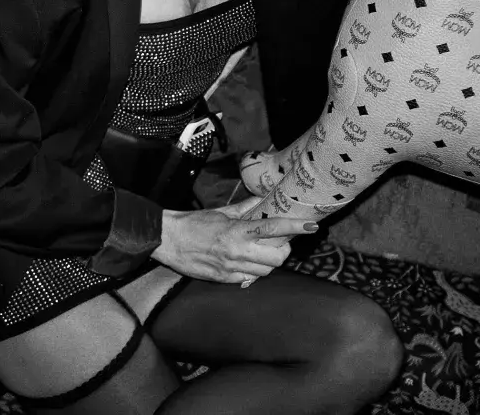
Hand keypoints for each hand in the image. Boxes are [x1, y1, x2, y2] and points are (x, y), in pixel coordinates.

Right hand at [151, 201, 317, 285]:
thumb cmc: (193, 223)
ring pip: (266, 271)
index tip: (311, 226)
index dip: (295, 227)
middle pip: (277, 258)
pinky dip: (253, 272)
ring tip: (260, 252)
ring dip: (269, 262)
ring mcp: (232, 268)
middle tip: (279, 242)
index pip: (274, 228)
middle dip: (283, 251)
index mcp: (237, 230)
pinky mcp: (225, 279)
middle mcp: (237, 251)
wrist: (168, 241)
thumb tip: (262, 200)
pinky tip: (246, 262)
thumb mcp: (220, 212)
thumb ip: (244, 208)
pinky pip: (250, 280)